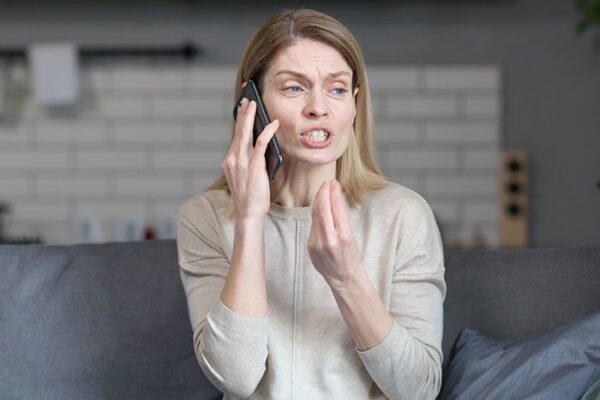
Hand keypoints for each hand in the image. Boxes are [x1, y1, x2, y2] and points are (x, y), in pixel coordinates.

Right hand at [222, 83, 278, 219]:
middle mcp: (233, 158)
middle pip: (238, 130)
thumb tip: (261, 145)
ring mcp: (242, 162)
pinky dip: (267, 132)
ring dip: (251, 117)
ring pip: (245, 133)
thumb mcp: (246, 176)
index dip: (239, 120)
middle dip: (243, 112)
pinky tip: (273, 124)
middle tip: (247, 98)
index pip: (235, 135)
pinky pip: (260, 143)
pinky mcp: (254, 166)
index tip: (242, 107)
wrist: (249, 213)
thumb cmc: (251, 197)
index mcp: (230, 161)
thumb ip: (249, 160)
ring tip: (255, 104)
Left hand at [307, 179, 363, 288]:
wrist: (344, 279)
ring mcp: (317, 244)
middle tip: (327, 183)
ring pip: (315, 215)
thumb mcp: (351, 236)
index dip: (333, 192)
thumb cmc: (351, 256)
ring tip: (323, 191)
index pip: (335, 207)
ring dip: (318, 201)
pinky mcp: (310, 246)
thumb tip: (332, 198)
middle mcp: (329, 239)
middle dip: (323, 192)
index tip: (334, 182)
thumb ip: (339, 219)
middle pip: (322, 208)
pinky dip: (316, 214)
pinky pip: (312, 226)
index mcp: (344, 236)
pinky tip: (320, 208)